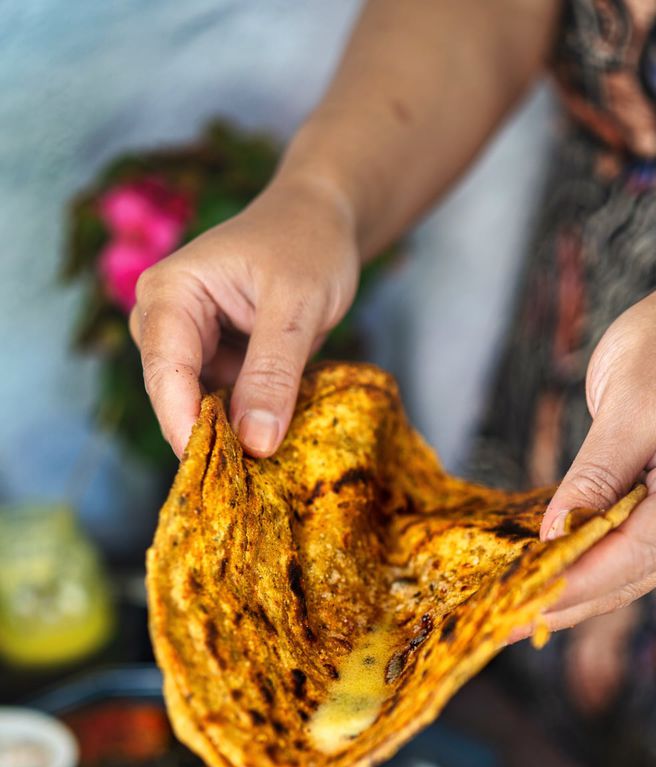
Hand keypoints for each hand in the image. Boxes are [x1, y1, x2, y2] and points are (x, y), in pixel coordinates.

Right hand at [129, 174, 359, 456]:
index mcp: (169, 293)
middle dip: (208, 436)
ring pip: (197, 408)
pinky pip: (221, 406)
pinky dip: (245, 424)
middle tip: (249, 481)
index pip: (165, 371)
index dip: (185, 425)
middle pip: (173, 396)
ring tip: (267, 465)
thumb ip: (274, 373)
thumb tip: (255, 443)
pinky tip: (272, 440)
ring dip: (229, 435)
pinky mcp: (211, 363)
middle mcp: (162, 320)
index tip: (213, 471)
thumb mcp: (297, 306)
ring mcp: (185, 345)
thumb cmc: (306, 244)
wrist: (319, 222)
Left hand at [536, 262, 655, 630]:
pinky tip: (536, 582)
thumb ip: (597, 470)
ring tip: (506, 617)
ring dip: (566, 597)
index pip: (633, 553)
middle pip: (626, 578)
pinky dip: (577, 568)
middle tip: (497, 626)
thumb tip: (556, 532)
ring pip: (621, 575)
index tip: (520, 603)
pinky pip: (617, 552)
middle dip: (563, 604)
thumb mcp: (632, 397)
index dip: (575, 583)